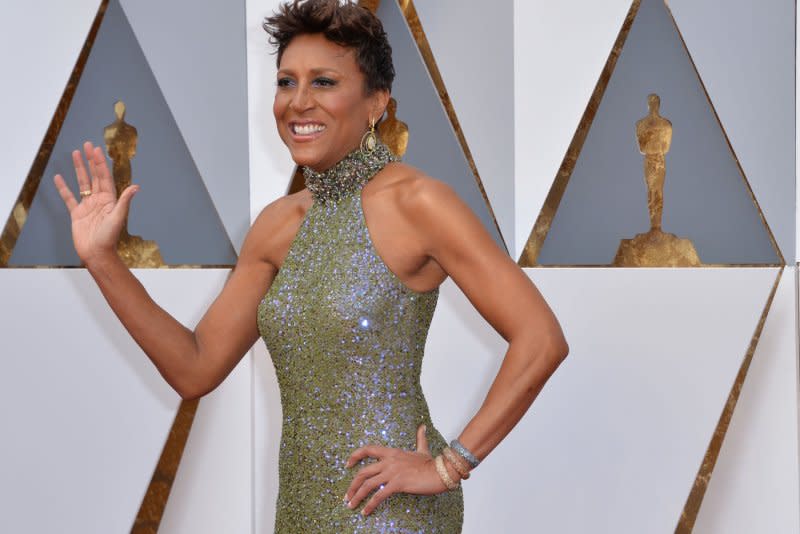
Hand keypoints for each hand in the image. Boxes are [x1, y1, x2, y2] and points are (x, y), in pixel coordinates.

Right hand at [52, 141, 138, 265]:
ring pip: (82, 183)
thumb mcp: (118, 217)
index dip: (100, 163)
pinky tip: (59, 177)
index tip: (96, 150)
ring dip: (79, 169)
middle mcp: (99, 200)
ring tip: (75, 154)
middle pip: (94, 176)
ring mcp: (87, 206)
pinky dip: (64, 188)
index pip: (104, 177)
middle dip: (91, 160)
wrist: (96, 253)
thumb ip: (124, 201)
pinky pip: (69, 198)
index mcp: (110, 200)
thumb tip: (136, 187)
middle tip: (87, 145)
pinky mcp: (77, 214)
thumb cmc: (109, 238)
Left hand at [343, 424, 452, 515]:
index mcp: (392, 452)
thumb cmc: (432, 463)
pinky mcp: (398, 484)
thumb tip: (423, 426)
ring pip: (367, 485)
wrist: (442, 471)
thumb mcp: (423, 449)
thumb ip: (420, 437)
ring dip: (357, 496)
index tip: (347, 465)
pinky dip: (370, 504)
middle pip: (363, 472)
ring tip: (351, 506)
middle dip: (352, 485)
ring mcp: (392, 472)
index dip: (355, 456)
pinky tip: (366, 512)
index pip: (368, 449)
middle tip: (347, 496)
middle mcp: (389, 461)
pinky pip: (379, 495)